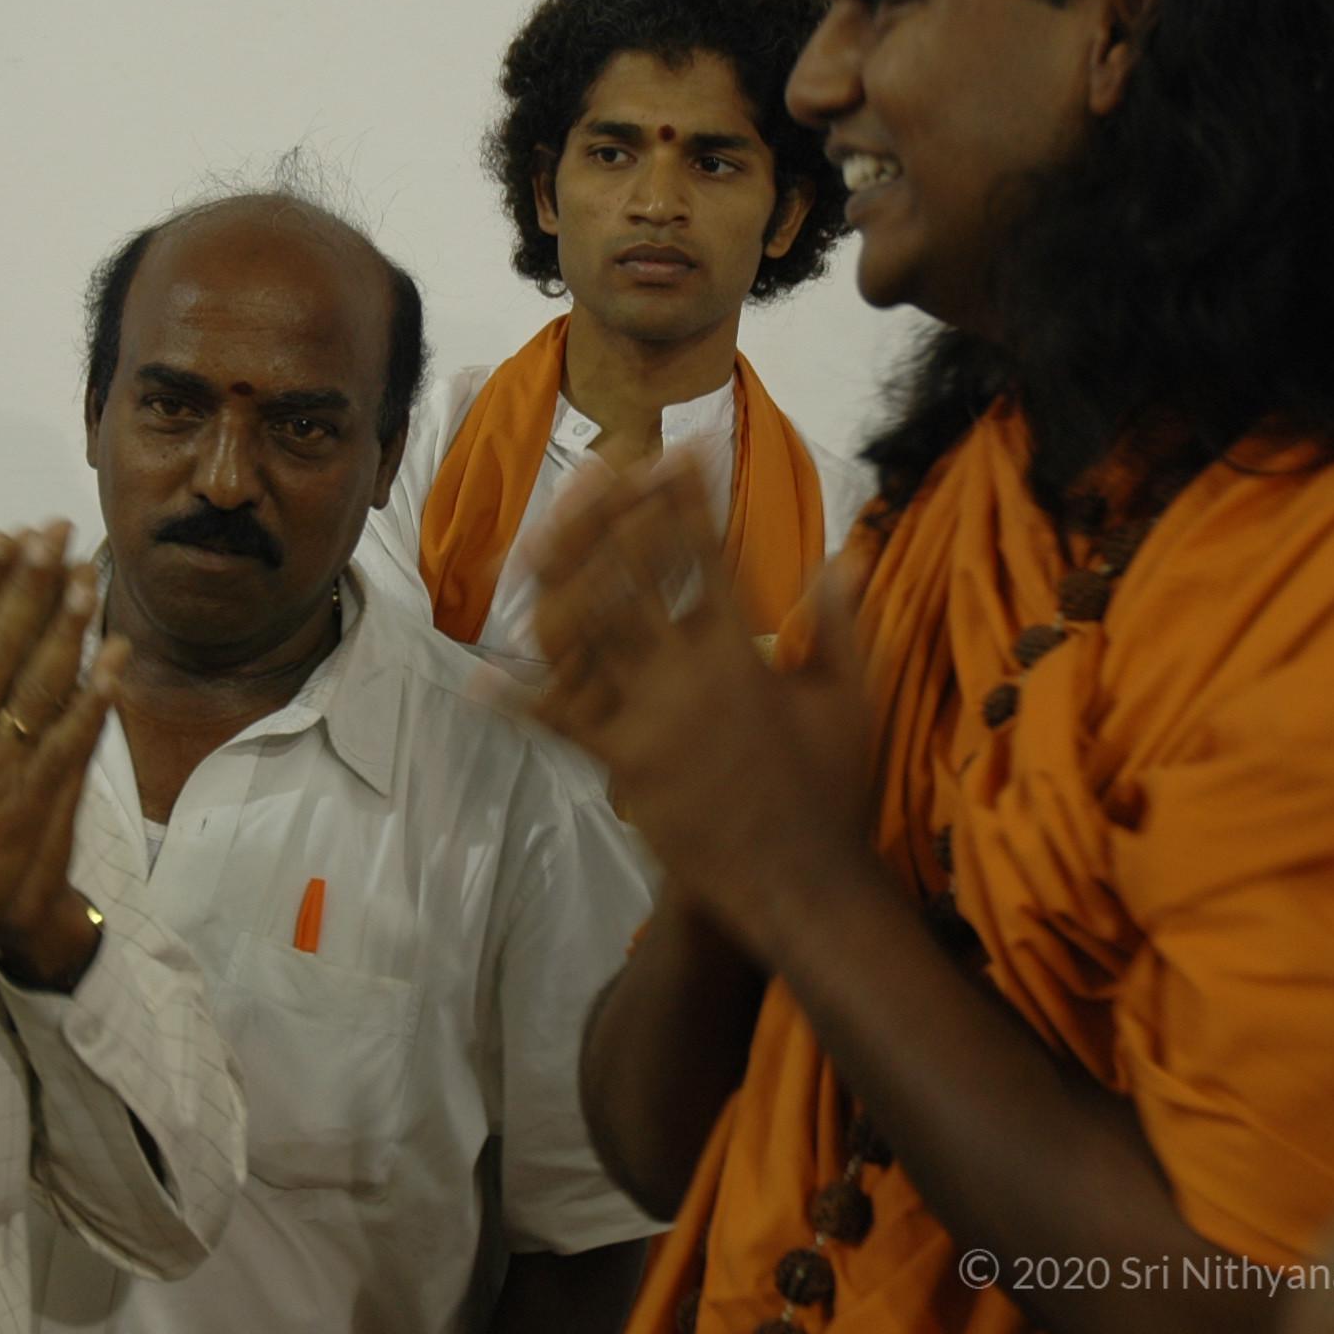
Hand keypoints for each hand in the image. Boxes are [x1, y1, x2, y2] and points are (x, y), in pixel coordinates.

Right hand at [0, 523, 127, 972]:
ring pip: (39, 683)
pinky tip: (117, 664)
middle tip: (55, 532)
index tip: (4, 535)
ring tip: (88, 578)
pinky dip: (94, 701)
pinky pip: (67, 740)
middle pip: (2, 643)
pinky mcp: (29, 800)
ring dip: (67, 628)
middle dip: (31, 582)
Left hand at [517, 460, 881, 961]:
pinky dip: (519, 700)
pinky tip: (483, 677)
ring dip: (554, 584)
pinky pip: (559, 724)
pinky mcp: (620, 765)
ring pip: (582, 636)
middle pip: (630, 575)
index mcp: (742, 650)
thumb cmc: (833, 790)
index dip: (687, 496)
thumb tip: (847, 552)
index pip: (706, 552)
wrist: (799, 881)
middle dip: (609, 515)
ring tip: (529, 542)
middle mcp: (684, 673)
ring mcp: (645, 718)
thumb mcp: (850, 698)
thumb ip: (841, 622)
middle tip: (594, 471)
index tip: (673, 452)